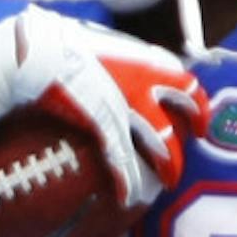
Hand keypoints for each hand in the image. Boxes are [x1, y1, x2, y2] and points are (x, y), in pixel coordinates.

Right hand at [12, 8, 209, 206]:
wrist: (40, 50)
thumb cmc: (61, 40)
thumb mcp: (101, 41)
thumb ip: (117, 55)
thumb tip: (115, 60)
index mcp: (144, 60)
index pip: (184, 79)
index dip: (194, 97)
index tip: (194, 106)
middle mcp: (144, 84)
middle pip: (186, 107)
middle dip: (196, 125)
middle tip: (196, 139)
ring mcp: (127, 108)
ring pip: (163, 143)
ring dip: (168, 166)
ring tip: (169, 181)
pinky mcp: (106, 127)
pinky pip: (124, 160)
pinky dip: (128, 182)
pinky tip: (129, 196)